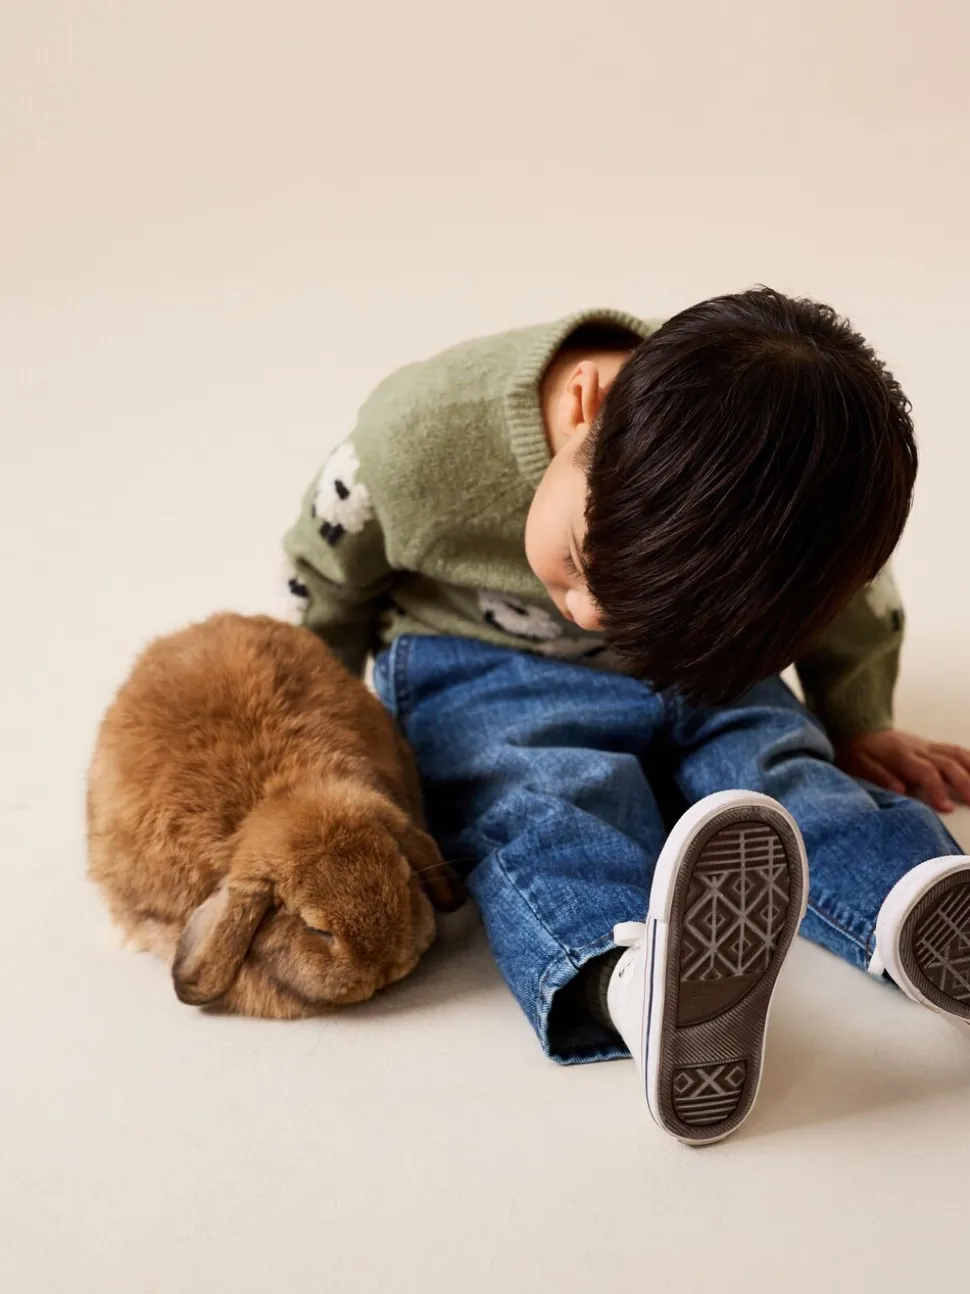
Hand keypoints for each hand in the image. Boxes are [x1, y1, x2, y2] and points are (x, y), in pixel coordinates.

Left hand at [835, 729, 969, 812]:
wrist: (859, 725)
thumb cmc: (858, 750)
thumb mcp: (859, 764)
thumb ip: (880, 776)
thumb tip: (901, 790)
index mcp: (901, 755)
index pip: (926, 771)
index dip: (938, 789)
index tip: (946, 807)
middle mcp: (918, 748)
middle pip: (948, 763)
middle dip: (964, 782)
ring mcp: (927, 746)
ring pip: (957, 753)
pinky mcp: (932, 746)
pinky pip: (956, 750)